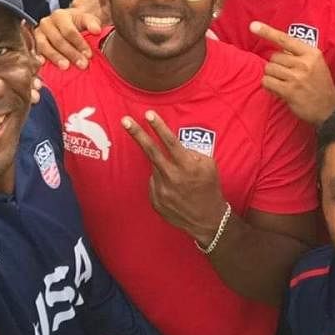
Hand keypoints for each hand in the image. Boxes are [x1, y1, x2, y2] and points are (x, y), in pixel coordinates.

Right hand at [35, 7, 102, 68]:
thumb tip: (96, 30)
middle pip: (58, 40)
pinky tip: (44, 65)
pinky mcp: (33, 44)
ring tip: (66, 67)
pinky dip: (39, 58)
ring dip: (56, 58)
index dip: (79, 43)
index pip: (69, 31)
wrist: (65, 25)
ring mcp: (38, 34)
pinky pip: (35, 52)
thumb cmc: (77, 24)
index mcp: (60, 15)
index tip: (89, 55)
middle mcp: (46, 23)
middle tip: (82, 65)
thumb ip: (92, 23)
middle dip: (71, 53)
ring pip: (45, 46)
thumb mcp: (86, 19)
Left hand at [122, 110, 227, 245]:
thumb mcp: (209, 165)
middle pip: (151, 151)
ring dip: (163, 167)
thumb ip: (191, 153)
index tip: (149, 114)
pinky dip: (162, 182)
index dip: (159, 127)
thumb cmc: (210, 188)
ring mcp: (161, 191)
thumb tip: (174, 146)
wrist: (208, 220)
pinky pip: (155, 183)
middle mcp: (172, 178)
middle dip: (137, 134)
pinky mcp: (155, 201)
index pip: (170, 142)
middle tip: (125, 120)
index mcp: (187, 167)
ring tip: (179, 182)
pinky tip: (175, 192)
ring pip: (155, 168)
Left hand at [250, 21, 334, 123]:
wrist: (330, 108)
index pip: (285, 39)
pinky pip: (267, 82)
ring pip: (269, 69)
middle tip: (287, 76)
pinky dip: (269, 86)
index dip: (267, 32)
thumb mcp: (315, 64)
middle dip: (276, 66)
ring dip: (272, 77)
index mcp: (311, 53)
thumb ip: (298, 54)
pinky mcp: (289, 91)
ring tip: (284, 83)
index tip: (253, 25)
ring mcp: (296, 77)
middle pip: (274, 57)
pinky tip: (279, 90)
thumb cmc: (319, 84)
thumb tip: (276, 46)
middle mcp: (304, 63)